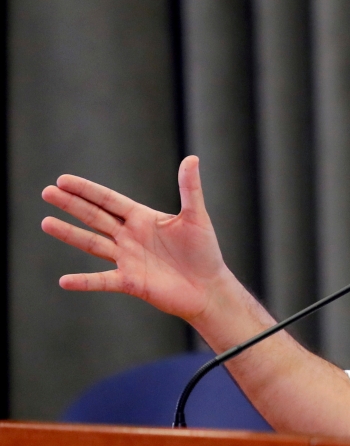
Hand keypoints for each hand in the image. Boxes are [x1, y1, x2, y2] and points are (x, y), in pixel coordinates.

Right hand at [41, 155, 235, 323]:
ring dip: (69, 235)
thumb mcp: (196, 217)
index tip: (63, 180)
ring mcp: (127, 259)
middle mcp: (130, 237)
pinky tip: (64, 281)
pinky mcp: (130, 282)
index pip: (108, 200)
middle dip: (71, 204)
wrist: (209, 287)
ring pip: (92, 244)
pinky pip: (102, 281)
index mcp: (142, 218)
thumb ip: (190, 188)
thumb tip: (192, 158)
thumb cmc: (204, 251)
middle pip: (95, 217)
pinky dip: (84, 282)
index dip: (87, 190)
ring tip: (45, 223)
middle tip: (47, 192)